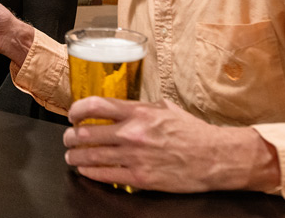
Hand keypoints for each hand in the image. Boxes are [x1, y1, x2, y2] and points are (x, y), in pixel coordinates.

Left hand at [63, 97, 280, 192]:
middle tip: (68, 138)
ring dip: (75, 156)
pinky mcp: (140, 178)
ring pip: (91, 156)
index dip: (76, 109)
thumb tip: (117, 107)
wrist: (215, 158)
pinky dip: (89, 172)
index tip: (72, 114)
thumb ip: (138, 108)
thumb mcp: (164, 108)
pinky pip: (105, 175)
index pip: (95, 105)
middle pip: (86, 133)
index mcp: (138, 113)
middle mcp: (132, 133)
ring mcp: (134, 157)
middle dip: (71, 137)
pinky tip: (85, 170)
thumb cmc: (192, 132)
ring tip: (71, 155)